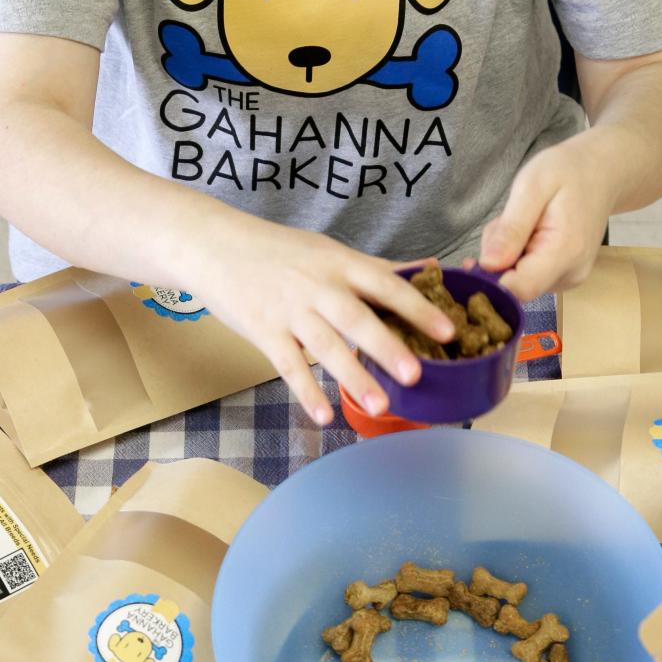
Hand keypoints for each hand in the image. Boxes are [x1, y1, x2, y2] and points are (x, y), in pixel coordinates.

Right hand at [190, 223, 454, 425]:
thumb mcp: (329, 251)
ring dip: (353, 377)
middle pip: (357, 318)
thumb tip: (428, 266)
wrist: (213, 245)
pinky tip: (324, 415)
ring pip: (325, 346)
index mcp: (339, 264)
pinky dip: (306, 391)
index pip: (385, 285)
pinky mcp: (262, 331)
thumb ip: (376, 267)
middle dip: (387, 347)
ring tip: (380, 407)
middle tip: (416, 375)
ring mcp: (289, 310)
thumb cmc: (277, 250)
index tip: (448, 332)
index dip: (417, 308)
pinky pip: (287, 365)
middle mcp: (317, 286)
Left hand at [478, 130, 619, 300]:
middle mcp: (569, 274)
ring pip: (517, 281)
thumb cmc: (568, 172)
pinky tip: (529, 232)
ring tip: (522, 222)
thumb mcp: (532, 187)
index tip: (472, 263)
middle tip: (505, 223)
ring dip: (506, 256)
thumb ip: (511, 228)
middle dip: (497, 261)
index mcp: (564, 252)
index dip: (489, 282)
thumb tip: (488, 266)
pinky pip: (526, 275)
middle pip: (514, 286)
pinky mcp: (562, 277)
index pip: (519, 289)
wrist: (602, 172)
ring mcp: (568, 279)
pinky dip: (517, 256)